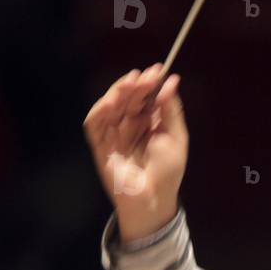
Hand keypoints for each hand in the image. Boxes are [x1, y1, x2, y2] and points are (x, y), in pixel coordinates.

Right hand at [84, 63, 187, 242]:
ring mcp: (113, 134)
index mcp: (149, 122)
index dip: (150, 83)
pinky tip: (111, 102)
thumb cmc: (167, 171)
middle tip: (146, 76)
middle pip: (129, 98)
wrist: (153, 199)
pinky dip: (100, 110)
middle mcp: (130, 125)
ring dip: (119, 92)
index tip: (159, 70)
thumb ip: (171, 110)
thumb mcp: (176, 137)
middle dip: (137, 85)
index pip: (146, 97)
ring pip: (111, 106)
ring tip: (131, 83)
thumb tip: (171, 81)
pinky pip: (94, 124)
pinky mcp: (99, 145)